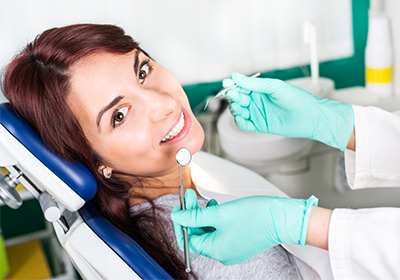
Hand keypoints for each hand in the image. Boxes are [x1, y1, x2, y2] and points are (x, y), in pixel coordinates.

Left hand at [171, 190, 317, 264]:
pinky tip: (218, 207)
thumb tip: (177, 217)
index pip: (188, 239)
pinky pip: (220, 232)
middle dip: (193, 215)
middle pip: (199, 235)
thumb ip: (195, 216)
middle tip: (191, 197)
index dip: (181, 222)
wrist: (282, 217)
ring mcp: (232, 249)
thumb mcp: (219, 213)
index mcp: (217, 250)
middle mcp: (223, 254)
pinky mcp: (239, 242)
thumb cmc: (255, 215)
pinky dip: (216, 220)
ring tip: (209, 202)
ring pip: (209, 232)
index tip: (179, 207)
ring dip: (204, 216)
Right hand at [224, 72, 353, 150]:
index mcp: (261, 90)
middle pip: (238, 99)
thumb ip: (254, 84)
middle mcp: (258, 101)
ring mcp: (258, 113)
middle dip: (233, 97)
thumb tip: (236, 76)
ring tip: (238, 107)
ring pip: (239, 112)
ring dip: (235, 109)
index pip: (242, 86)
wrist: (310, 116)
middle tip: (233, 95)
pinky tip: (240, 119)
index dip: (233, 85)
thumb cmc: (297, 99)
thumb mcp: (273, 87)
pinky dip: (240, 122)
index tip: (227, 83)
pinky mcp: (260, 125)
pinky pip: (245, 125)